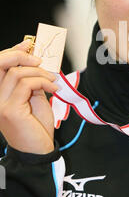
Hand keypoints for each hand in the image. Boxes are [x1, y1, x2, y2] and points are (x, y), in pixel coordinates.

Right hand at [0, 39, 58, 153]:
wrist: (39, 152)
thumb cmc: (37, 128)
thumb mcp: (35, 99)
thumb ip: (32, 82)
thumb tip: (37, 62)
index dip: (12, 51)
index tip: (28, 44)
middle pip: (0, 64)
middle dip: (20, 55)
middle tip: (40, 59)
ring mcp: (0, 104)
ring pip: (17, 73)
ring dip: (40, 73)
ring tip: (53, 81)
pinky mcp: (10, 110)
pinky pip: (26, 84)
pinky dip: (44, 82)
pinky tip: (54, 89)